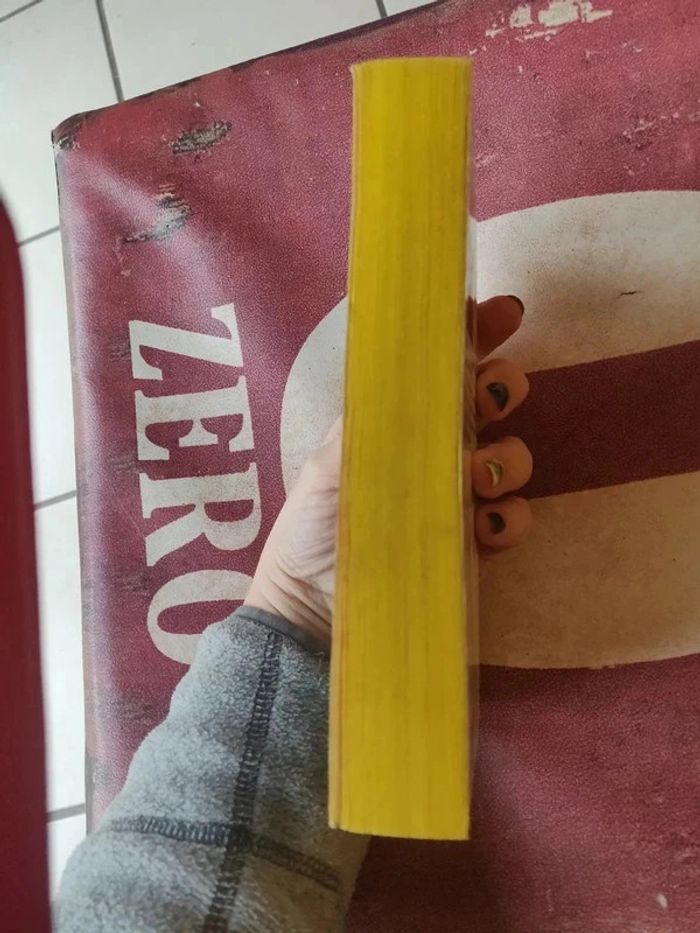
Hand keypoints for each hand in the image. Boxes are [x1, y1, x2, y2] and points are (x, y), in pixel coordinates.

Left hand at [245, 295, 531, 642]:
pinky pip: (514, 518)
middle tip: (489, 396)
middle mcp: (432, 451)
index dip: (474, 335)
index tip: (501, 312)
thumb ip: (374, 421)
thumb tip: (422, 376)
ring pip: (511, 455)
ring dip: (507, 455)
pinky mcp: (473, 544)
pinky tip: (486, 527)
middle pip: (488, 401)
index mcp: (395, 422)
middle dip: (500, 387)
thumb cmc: (312, 529)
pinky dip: (511, 517)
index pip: (439, 369)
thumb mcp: (330, 465)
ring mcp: (457, 497)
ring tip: (478, 476)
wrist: (314, 609)